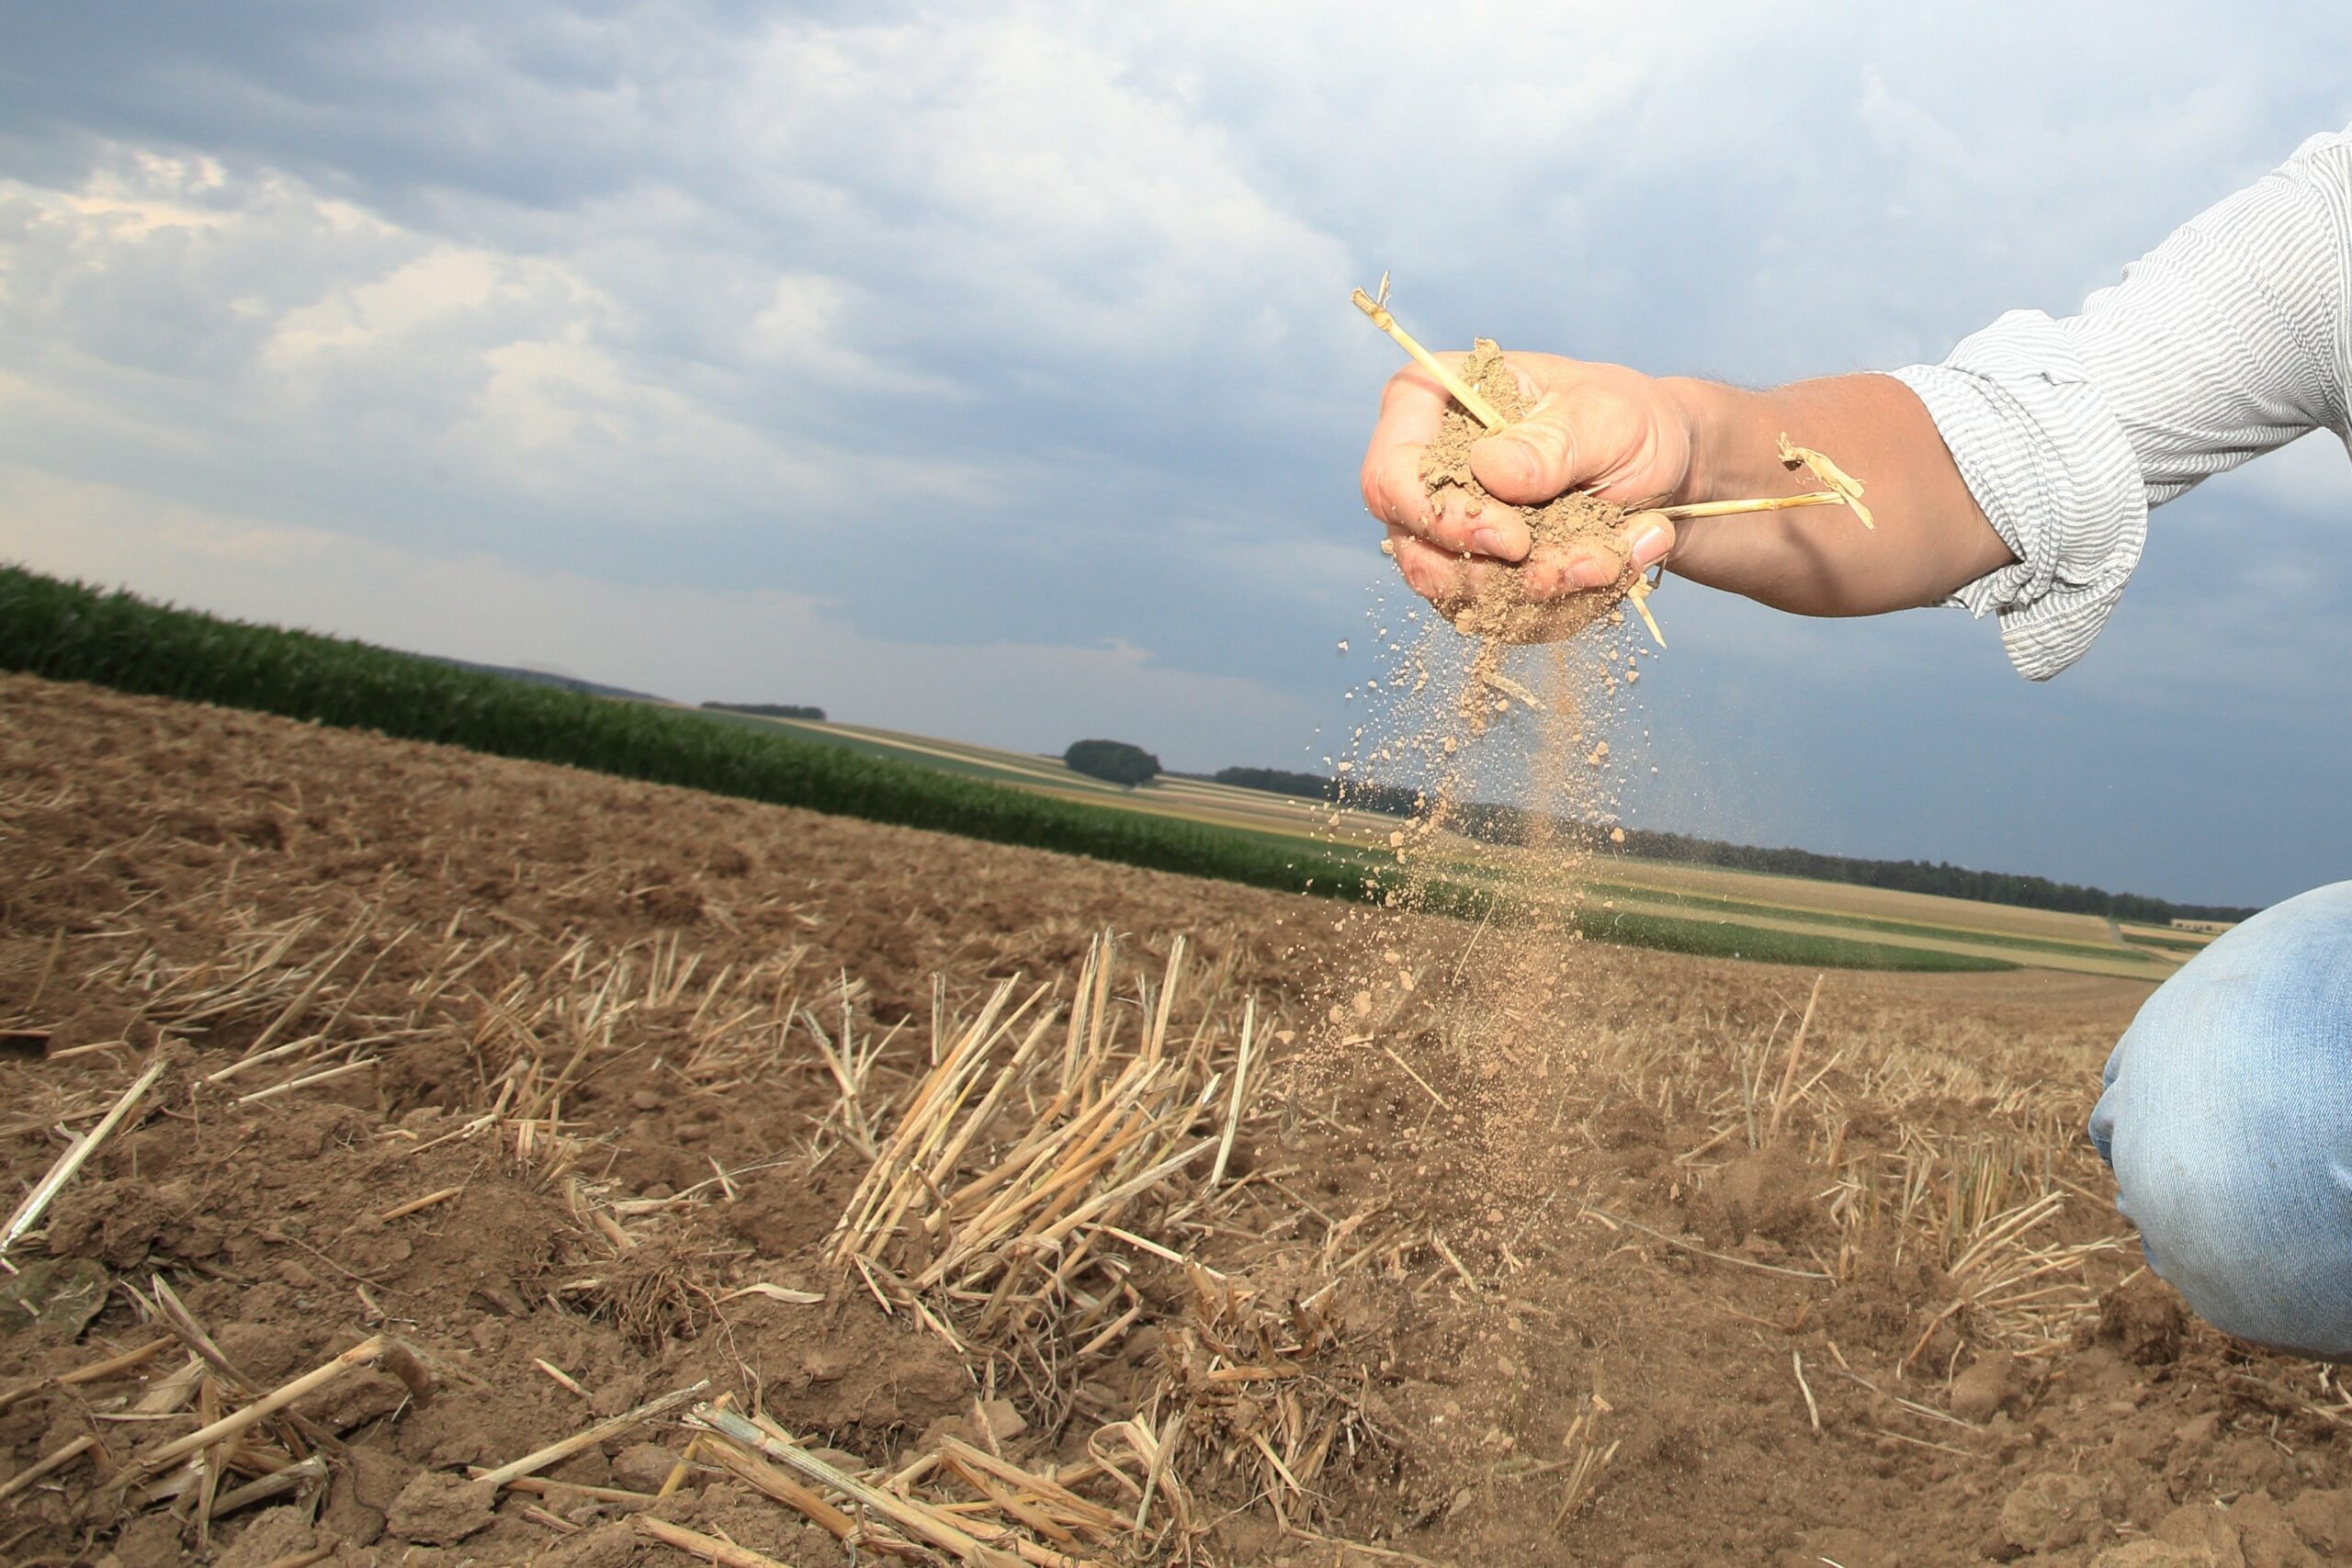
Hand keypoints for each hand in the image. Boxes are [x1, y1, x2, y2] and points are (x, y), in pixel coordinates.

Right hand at [1358, 352, 1694, 635]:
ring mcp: (1446, 535)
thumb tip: (1492, 470)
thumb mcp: (1606, 416)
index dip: (1440, 519)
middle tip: (1594, 562)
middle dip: (1508, 574)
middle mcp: (1424, 476)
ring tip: (1617, 559)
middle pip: (1421, 552)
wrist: (1661, 468)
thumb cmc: (1626, 419)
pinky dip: (1562, 607)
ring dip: (1545, 593)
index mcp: (1430, 407)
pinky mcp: (1478, 580)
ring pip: (1463, 596)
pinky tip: (1612, 570)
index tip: (1514, 541)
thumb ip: (1551, 443)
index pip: (1390, 477)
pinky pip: (1502, 619)